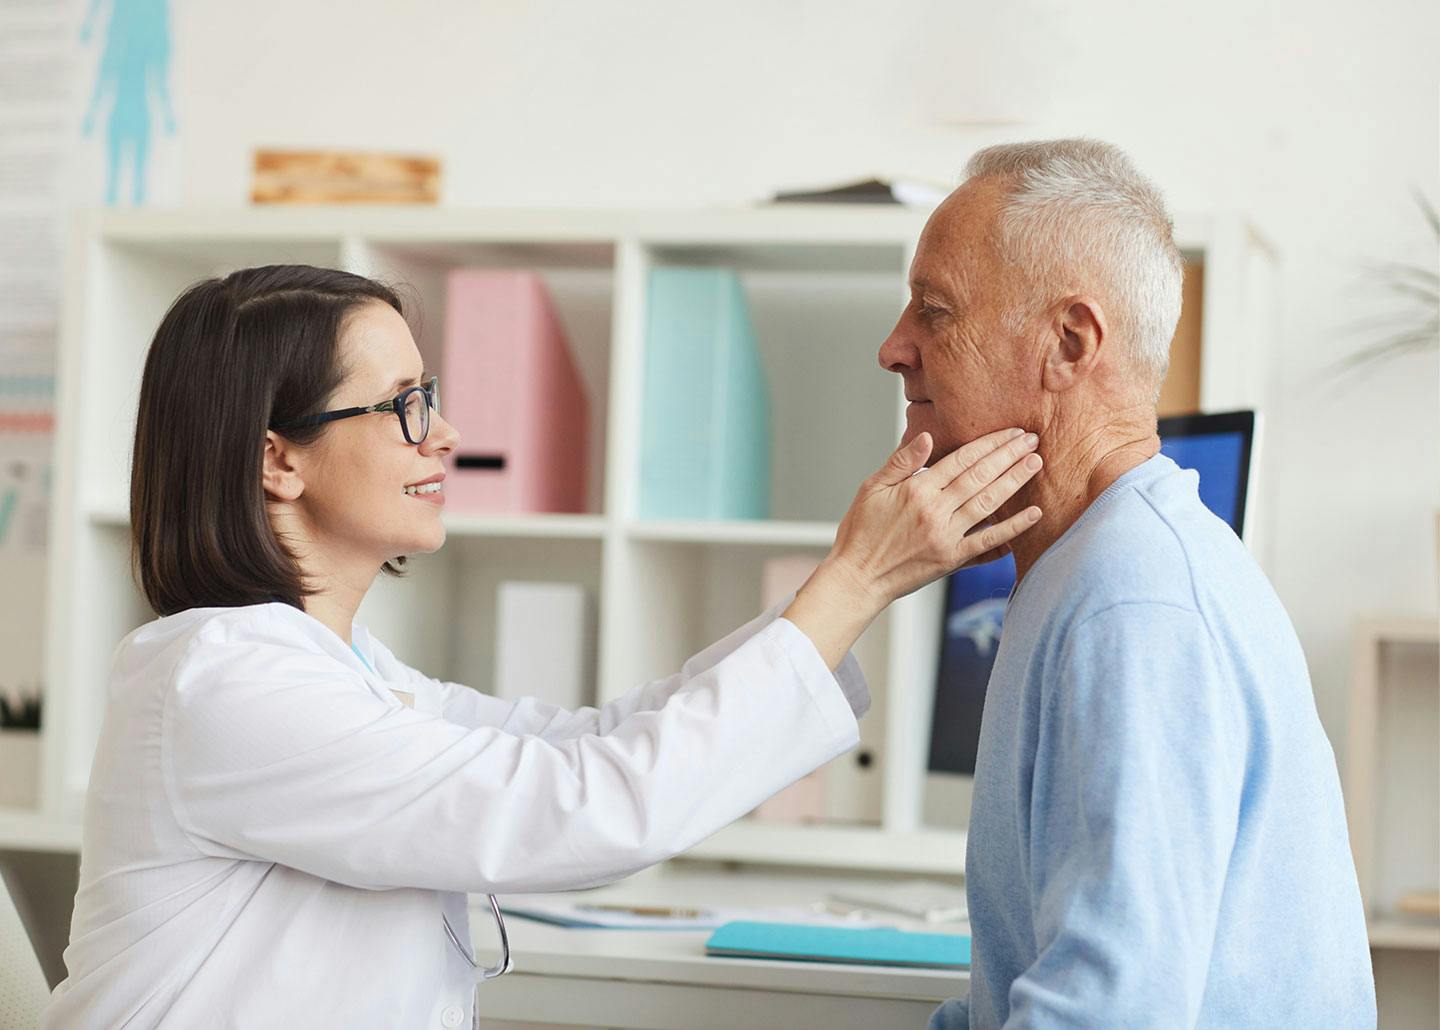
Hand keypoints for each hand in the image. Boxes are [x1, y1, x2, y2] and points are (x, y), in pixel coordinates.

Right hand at [829, 427, 1041, 603]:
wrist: (857, 577)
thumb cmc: (860, 532)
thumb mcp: (872, 487)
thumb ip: (901, 461)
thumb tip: (926, 435)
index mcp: (916, 490)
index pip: (961, 459)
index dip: (989, 443)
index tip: (1010, 432)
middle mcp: (934, 511)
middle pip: (980, 476)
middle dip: (1008, 456)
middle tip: (1033, 440)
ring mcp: (946, 536)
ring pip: (988, 502)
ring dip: (1014, 481)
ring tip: (1035, 464)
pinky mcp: (951, 559)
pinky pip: (988, 542)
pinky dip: (1012, 528)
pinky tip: (1033, 514)